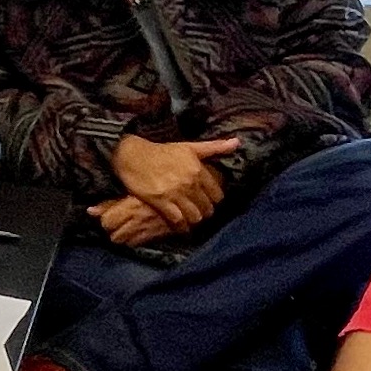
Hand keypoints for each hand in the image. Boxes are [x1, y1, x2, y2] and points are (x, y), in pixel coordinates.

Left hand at [90, 196, 173, 245]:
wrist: (184, 199)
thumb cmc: (157, 189)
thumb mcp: (132, 191)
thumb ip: (110, 203)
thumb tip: (90, 211)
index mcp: (128, 207)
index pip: (106, 222)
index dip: (106, 219)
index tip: (109, 214)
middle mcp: (136, 221)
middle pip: (114, 236)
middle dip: (113, 230)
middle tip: (118, 222)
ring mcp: (146, 231)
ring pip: (124, 242)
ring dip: (123, 236)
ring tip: (127, 227)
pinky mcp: (155, 236)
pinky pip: (137, 244)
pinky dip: (134, 240)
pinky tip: (137, 231)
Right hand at [109, 134, 238, 230]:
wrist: (134, 156)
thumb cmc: (162, 151)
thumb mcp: (190, 147)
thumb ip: (214, 147)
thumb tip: (237, 142)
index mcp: (199, 170)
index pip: (217, 195)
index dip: (214, 201)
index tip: (208, 202)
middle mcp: (190, 183)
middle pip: (207, 208)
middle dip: (205, 212)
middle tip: (199, 212)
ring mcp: (176, 194)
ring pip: (195, 216)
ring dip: (194, 220)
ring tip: (191, 220)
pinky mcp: (161, 203)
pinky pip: (178, 221)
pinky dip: (181, 227)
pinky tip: (181, 228)